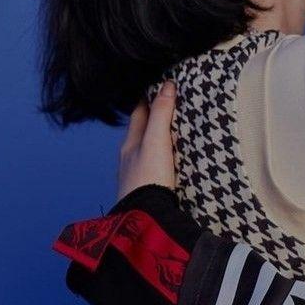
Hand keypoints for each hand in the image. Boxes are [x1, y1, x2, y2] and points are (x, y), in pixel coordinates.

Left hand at [117, 80, 178, 201]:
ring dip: (157, 142)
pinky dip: (161, 162)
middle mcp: (130, 159)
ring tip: (174, 135)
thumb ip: (161, 115)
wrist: (144, 219)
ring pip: (146, 152)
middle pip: (141, 133)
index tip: (160, 86)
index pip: (139, 113)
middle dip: (153, 119)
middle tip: (170, 107)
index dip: (148, 98)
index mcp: (130, 144)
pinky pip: (153, 170)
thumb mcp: (155, 142)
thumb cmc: (147, 178)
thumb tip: (167, 85)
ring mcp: (137, 177)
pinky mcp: (146, 192)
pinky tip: (171, 166)